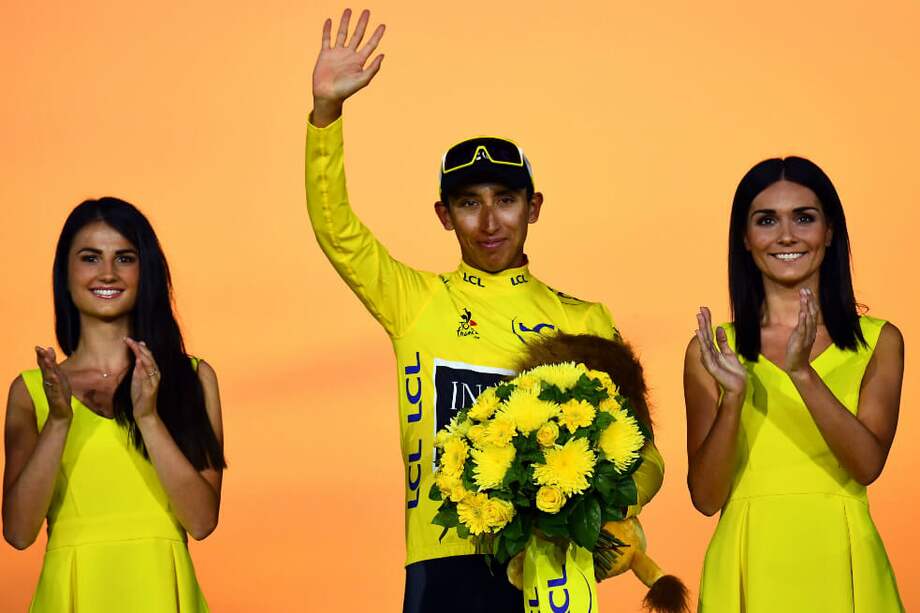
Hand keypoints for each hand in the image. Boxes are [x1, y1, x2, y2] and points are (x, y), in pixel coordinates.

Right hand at [34, 346, 72, 422]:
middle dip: (43, 360)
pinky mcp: (57, 398)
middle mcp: (49, 383)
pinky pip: (55, 389)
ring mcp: (52, 390)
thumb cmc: (59, 393)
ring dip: (48, 369)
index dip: (41, 356)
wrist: (61, 412)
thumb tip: (49, 348)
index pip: (45, 365)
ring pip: (49, 378)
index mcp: (50, 378)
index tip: (37, 347)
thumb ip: (53, 364)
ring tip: (46, 360)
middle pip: (46, 370)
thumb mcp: (57, 376)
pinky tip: (54, 377)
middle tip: (40, 350)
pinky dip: (55, 383)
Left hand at [125, 338, 159, 421]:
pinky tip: (138, 361)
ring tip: (134, 346)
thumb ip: (138, 368)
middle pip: (149, 357)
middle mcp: (156, 374)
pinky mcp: (150, 389)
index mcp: (153, 371)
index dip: (138, 347)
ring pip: (149, 364)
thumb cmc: (140, 396)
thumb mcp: (137, 379)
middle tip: (129, 339)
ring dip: (141, 354)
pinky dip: (143, 368)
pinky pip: (147, 377)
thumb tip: (137, 356)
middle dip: (139, 347)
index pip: (147, 355)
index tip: (128, 339)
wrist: (144, 413)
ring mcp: (154, 382)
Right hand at [312, 9, 384, 125]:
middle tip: (367, 11)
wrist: (328, 95)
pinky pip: (327, 39)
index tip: (383, 25)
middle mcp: (349, 55)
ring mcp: (337, 53)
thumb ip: (373, 68)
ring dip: (345, 22)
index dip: (377, 35)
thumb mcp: (363, 80)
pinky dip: (327, 30)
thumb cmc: (346, 91)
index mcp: (359, 61)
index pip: (370, 44)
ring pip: (342, 33)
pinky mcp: (325, 54)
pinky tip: (329, 21)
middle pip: (358, 35)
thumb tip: (383, 54)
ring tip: (348, 10)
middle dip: (362, 23)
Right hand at [695, 307, 746, 396]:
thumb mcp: (729, 353)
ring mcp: (708, 359)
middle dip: (704, 321)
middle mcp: (709, 353)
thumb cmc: (734, 372)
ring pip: (704, 340)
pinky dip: (702, 341)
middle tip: (700, 309)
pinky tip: (699, 332)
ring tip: (699, 317)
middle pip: (705, 334)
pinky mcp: (711, 365)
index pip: (709, 333)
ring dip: (702, 328)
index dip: (707, 321)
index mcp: (713, 350)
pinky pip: (706, 351)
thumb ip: (722, 341)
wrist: (738, 386)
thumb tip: (719, 328)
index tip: (705, 309)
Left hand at [784, 288, 818, 374]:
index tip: (807, 290)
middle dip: (809, 301)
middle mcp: (811, 331)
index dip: (811, 301)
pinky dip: (803, 321)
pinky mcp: (801, 342)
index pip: (812, 312)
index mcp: (810, 329)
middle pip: (812, 313)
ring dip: (806, 307)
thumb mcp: (799, 335)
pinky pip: (803, 330)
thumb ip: (802, 325)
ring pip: (808, 319)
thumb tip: (802, 314)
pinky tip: (802, 312)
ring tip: (804, 297)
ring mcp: (807, 336)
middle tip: (806, 289)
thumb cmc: (797, 351)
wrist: (797, 366)